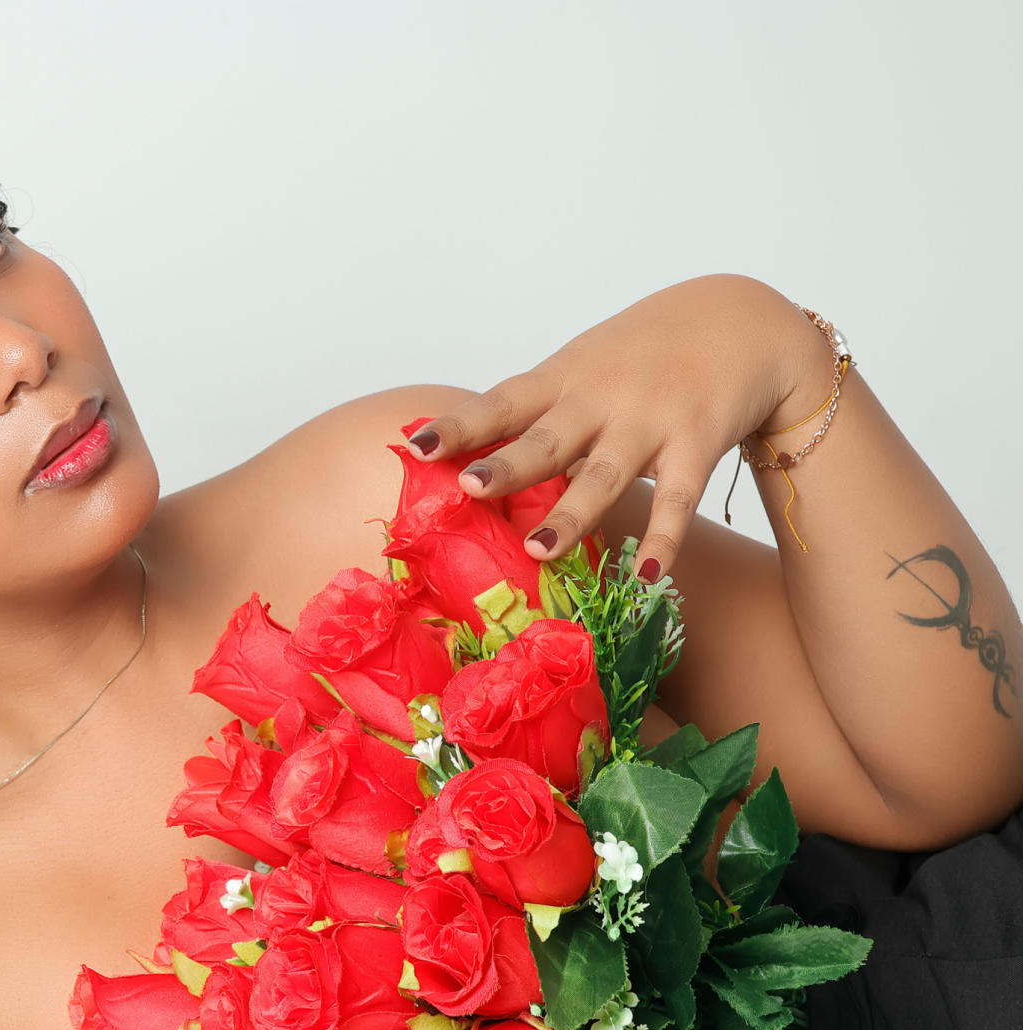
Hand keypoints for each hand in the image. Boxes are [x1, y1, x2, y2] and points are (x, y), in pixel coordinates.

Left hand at [402, 274, 833, 580]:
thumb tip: (468, 459)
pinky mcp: (696, 445)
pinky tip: (646, 577)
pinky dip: (663, 540)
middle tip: (469, 488)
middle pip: (547, 438)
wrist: (744, 321)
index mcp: (563, 378)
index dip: (459, 425)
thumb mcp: (583, 365)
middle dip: (508, 464)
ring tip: (538, 550)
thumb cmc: (643, 354)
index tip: (416, 447)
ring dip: (572, 514)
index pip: (502, 403)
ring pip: (604, 475)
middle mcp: (601, 399)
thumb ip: (536, 409)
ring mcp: (650, 422)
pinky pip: (677, 501)